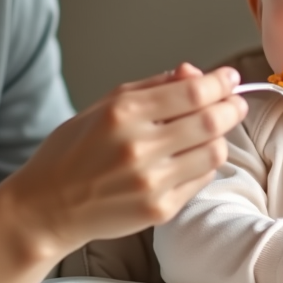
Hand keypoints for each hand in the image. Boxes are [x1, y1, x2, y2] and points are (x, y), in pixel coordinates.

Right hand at [0, 63, 247, 257]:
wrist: (48, 206)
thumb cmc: (73, 151)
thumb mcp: (105, 104)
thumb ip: (154, 87)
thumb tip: (195, 73)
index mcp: (123, 114)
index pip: (193, 92)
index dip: (221, 83)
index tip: (229, 79)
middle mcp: (138, 148)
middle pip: (211, 122)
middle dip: (232, 107)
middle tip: (234, 103)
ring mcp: (151, 182)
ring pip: (214, 152)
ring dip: (219, 138)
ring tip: (210, 132)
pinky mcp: (159, 209)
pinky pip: (202, 179)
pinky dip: (203, 164)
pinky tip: (189, 158)